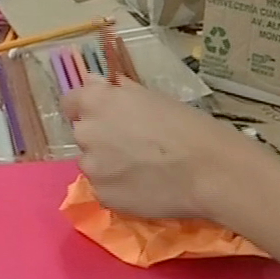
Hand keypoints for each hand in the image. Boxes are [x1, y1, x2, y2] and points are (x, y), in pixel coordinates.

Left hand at [63, 80, 250, 219]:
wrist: (208, 169)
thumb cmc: (186, 125)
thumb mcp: (151, 97)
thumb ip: (116, 92)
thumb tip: (94, 83)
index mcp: (96, 102)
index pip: (71, 102)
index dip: (87, 108)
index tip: (105, 115)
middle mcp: (86, 133)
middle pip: (83, 133)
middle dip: (100, 137)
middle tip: (132, 143)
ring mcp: (92, 168)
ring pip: (93, 163)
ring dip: (108, 164)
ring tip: (142, 168)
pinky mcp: (103, 196)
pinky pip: (104, 188)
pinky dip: (118, 187)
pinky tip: (144, 186)